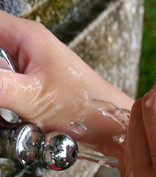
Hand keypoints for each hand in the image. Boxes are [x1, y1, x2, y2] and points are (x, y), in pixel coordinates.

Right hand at [0, 11, 132, 155]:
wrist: (112, 127)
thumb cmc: (86, 108)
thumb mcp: (32, 97)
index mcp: (27, 37)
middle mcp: (29, 48)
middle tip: (4, 100)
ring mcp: (34, 68)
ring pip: (0, 75)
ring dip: (2, 97)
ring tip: (13, 113)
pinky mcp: (38, 87)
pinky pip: (11, 91)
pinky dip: (8, 107)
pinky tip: (17, 119)